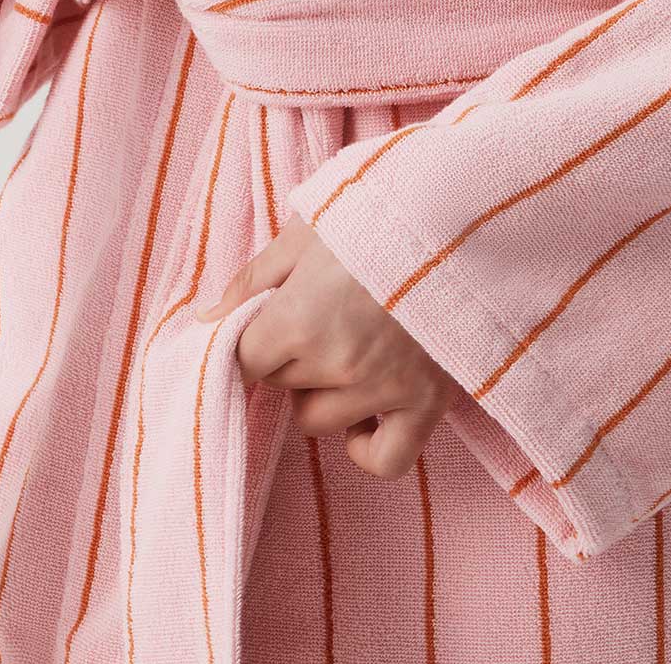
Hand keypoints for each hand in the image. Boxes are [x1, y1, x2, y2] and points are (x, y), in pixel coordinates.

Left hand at [198, 213, 455, 478]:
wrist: (464, 212)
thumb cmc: (382, 210)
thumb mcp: (309, 228)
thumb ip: (254, 277)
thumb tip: (206, 320)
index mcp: (300, 319)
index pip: (245, 361)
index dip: (254, 338)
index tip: (272, 317)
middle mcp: (339, 364)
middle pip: (282, 386)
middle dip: (291, 356)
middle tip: (323, 312)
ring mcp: (385, 388)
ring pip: (318, 421)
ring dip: (323, 391)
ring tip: (349, 345)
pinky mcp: (429, 401)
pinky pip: (385, 460)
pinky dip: (367, 445)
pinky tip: (366, 411)